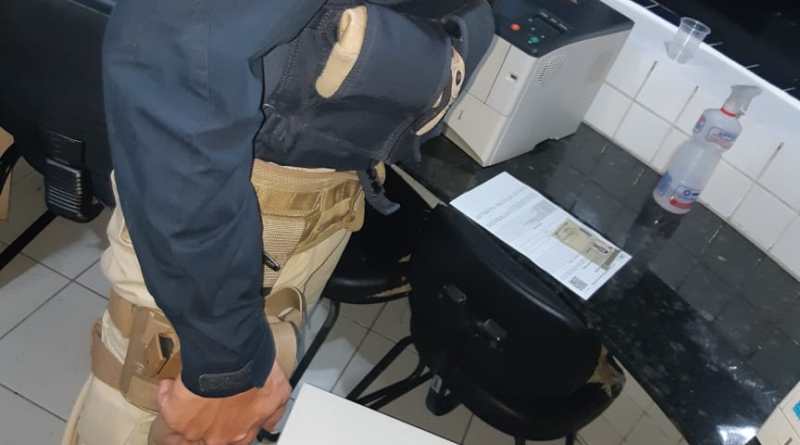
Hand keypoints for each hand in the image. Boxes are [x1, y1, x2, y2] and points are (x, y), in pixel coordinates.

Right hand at [156, 360, 289, 444]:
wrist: (234, 361)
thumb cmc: (257, 375)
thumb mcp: (278, 394)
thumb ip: (274, 412)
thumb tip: (270, 422)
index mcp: (241, 433)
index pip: (231, 442)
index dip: (226, 429)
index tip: (222, 419)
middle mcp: (217, 437)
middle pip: (202, 440)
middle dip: (200, 425)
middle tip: (199, 407)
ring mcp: (194, 429)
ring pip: (180, 433)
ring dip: (181, 416)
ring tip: (181, 401)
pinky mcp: (174, 414)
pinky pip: (166, 405)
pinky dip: (167, 394)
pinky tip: (170, 384)